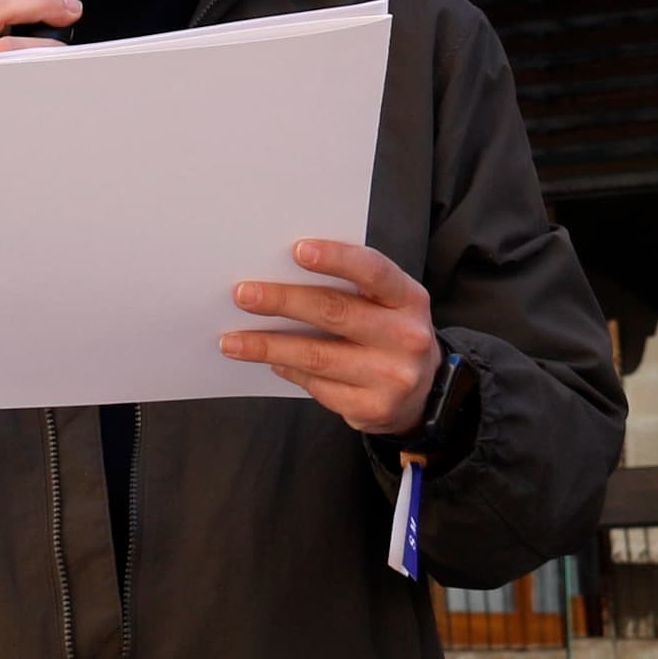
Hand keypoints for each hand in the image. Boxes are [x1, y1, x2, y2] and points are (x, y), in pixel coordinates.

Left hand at [222, 239, 440, 434]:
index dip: (337, 258)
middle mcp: (406, 337)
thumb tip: (282, 273)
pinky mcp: (373, 408)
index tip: (297, 250)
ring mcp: (391, 376)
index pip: (373, 271)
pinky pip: (319, 387)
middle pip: (335, 312)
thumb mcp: (387, 303)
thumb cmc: (390, 332)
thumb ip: (350, 287)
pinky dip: (289, 371)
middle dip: (283, 301)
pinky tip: (270, 362)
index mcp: (409, 298)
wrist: (424, 392)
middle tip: (242, 294)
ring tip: (233, 340)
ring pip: (317, 356)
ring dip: (268, 346)